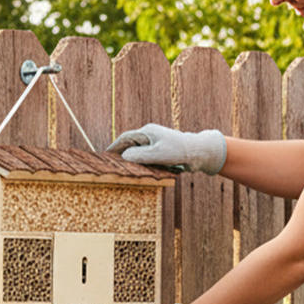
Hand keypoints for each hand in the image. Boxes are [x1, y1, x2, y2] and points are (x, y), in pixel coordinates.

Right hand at [107, 123, 225, 174]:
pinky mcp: (162, 151)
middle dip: (121, 153)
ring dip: (132, 160)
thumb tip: (123, 156)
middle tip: (111, 164)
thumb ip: (139, 155)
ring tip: (123, 169)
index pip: (125, 138)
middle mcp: (150, 136)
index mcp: (147, 132)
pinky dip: (142, 163)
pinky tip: (140, 171)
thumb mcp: (156, 154)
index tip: (105, 155)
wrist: (198, 152)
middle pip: (130, 144)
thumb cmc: (178, 151)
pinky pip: (147, 157)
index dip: (114, 147)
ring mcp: (156, 143)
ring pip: (139, 152)